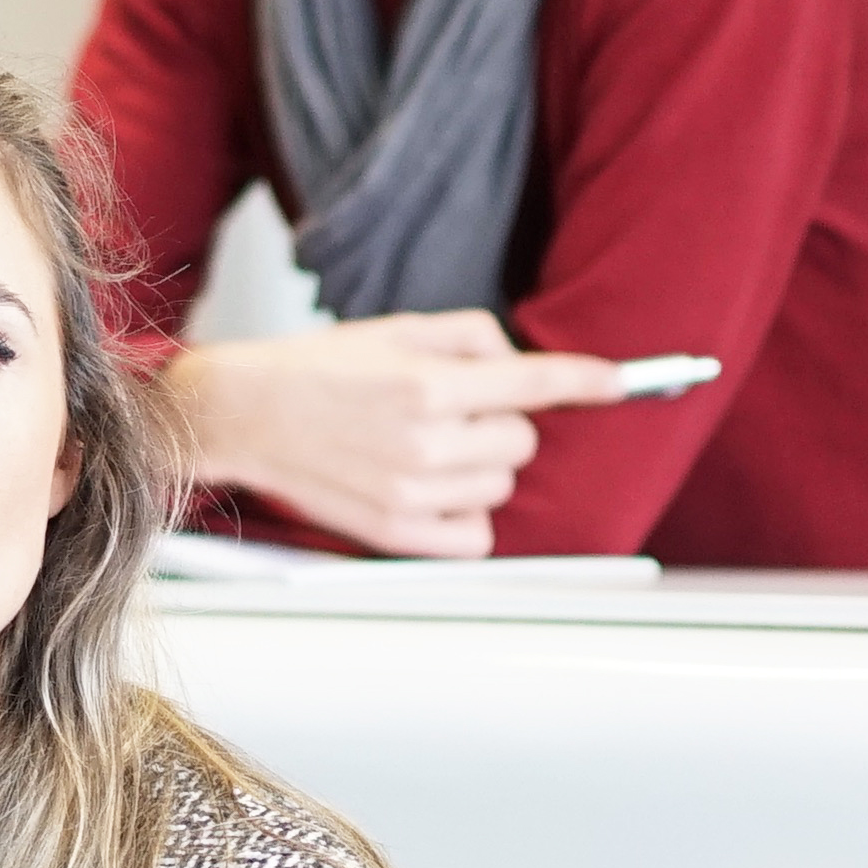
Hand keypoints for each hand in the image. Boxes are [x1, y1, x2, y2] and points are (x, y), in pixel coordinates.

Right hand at [163, 313, 624, 557]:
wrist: (246, 414)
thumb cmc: (320, 369)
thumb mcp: (397, 330)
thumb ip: (471, 337)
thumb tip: (523, 362)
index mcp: (427, 385)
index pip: (534, 384)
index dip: (589, 381)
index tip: (620, 382)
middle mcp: (423, 442)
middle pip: (523, 441)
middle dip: (501, 422)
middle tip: (453, 411)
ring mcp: (409, 494)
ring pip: (502, 488)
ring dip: (482, 468)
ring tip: (430, 447)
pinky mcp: (394, 533)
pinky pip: (476, 537)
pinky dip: (467, 515)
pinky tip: (434, 489)